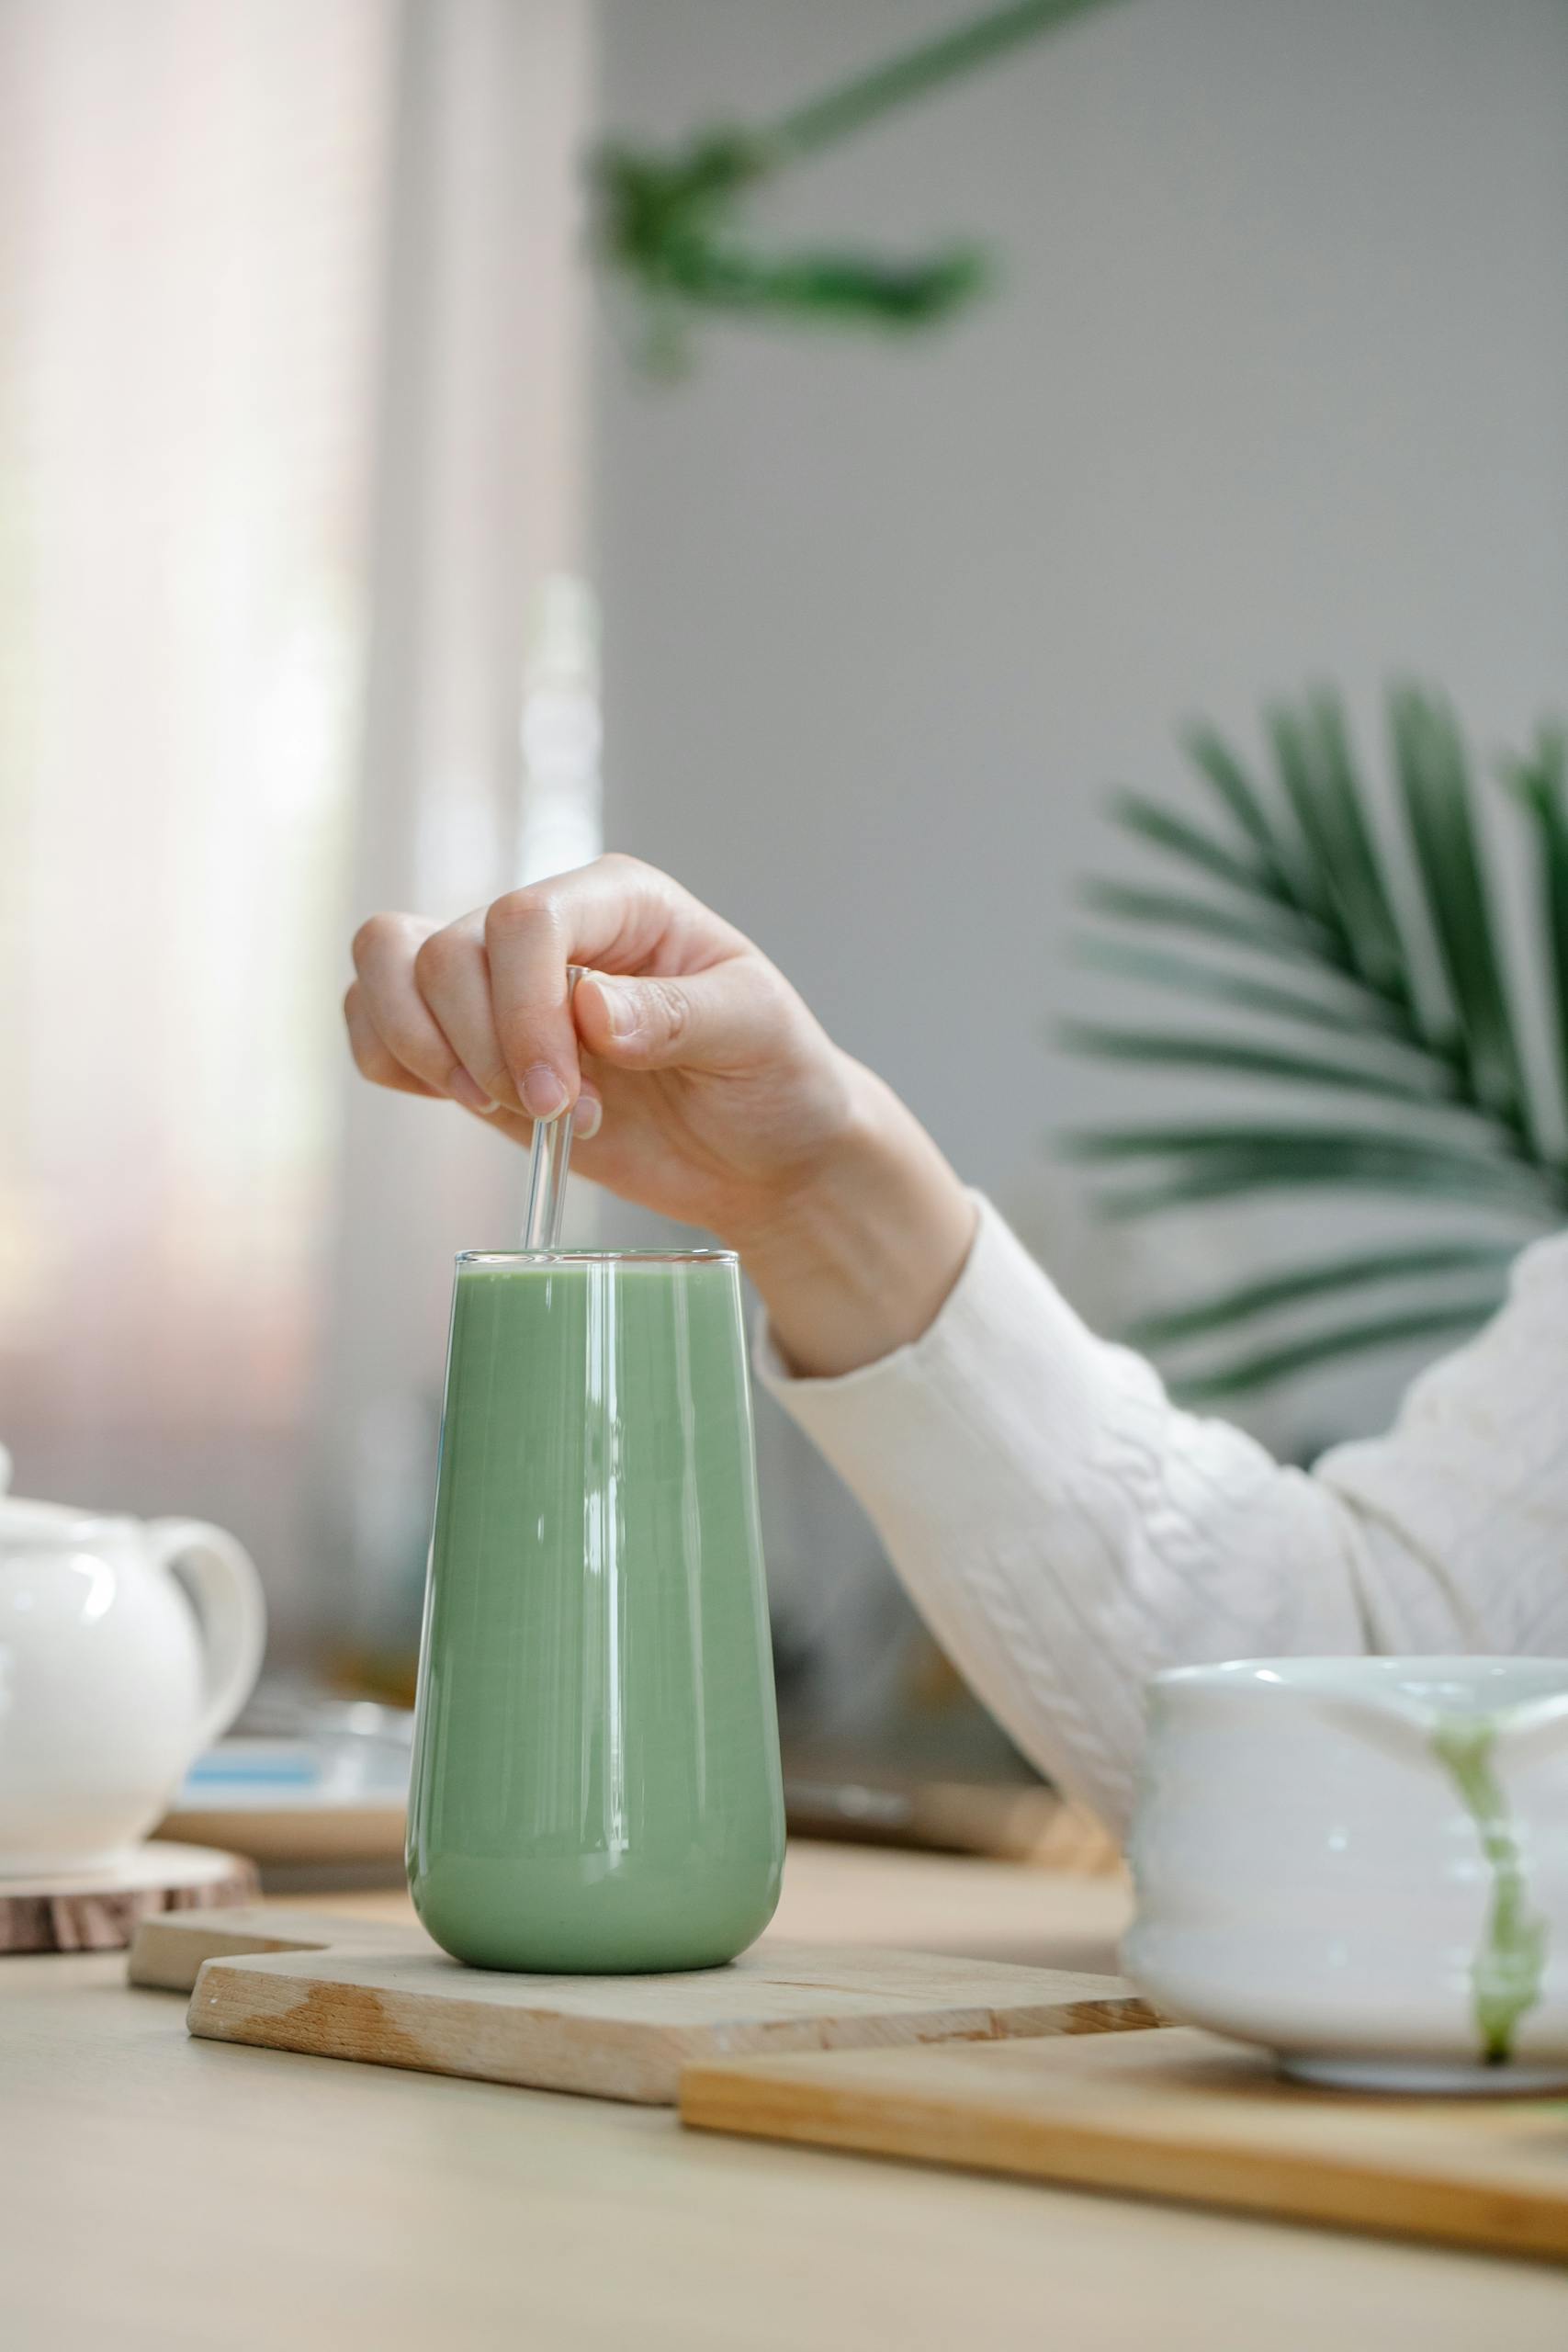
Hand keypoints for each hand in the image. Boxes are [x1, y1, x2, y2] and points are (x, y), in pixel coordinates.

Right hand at [344, 855, 973, 1373]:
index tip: (560, 1099)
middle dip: (484, 1049)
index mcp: (619, 900)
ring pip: (386, 967)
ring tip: (502, 1108)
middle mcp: (550, 927)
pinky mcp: (467, 1043)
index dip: (521, 1011)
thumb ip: (677, 1014)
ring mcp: (498, 982)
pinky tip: (464, 1102)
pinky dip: (392, 1063)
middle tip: (558, 1116)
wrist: (763, 1150)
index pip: (524, 921)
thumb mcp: (757, 1035)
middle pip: (444, 951)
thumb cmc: (773, 1076)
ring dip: (424, 1049)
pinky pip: (376, 1025)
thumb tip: (590, 1010)